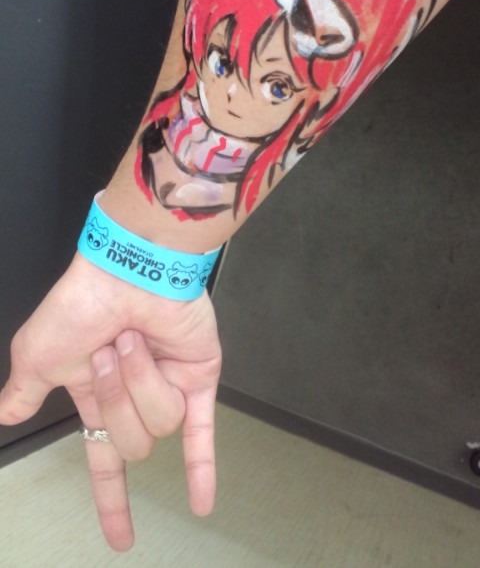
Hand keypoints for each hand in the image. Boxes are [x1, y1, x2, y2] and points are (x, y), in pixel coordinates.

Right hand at [0, 253, 221, 550]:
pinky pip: (203, 431)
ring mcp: (168, 386)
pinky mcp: (196, 376)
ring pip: (158, 424)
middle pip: (131, 442)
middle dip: (115, 397)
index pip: (104, 459)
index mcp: (98, 395)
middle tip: (109, 352)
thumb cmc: (81, 305)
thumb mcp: (38, 353)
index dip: (111, 499)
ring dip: (141, 380)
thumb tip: (4, 415)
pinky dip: (204, 467)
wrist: (128, 269)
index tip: (120, 538)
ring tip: (135, 341)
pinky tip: (203, 504)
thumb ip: (24, 392)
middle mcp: (135, 395)